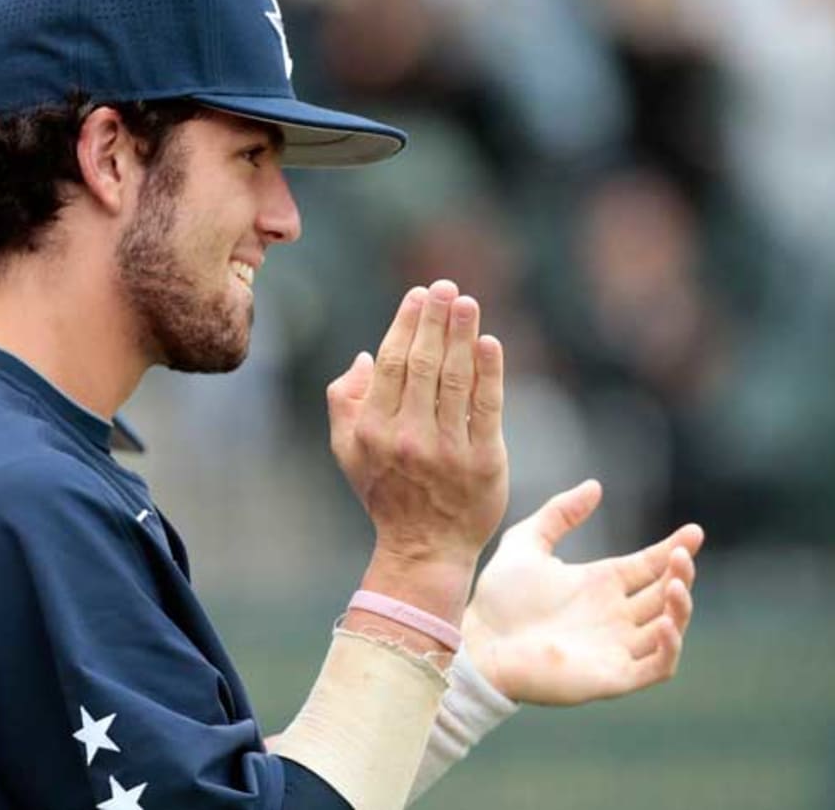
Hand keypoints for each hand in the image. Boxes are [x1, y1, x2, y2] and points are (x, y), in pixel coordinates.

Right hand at [328, 280, 509, 568]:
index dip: (406, 325)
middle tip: (446, 287)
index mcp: (373, 430)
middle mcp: (408, 437)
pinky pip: (487, 407)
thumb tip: (363, 355)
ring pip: (456, 380)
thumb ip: (345, 400)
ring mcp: (448, 450)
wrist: (425, 548)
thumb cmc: (385, 492)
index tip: (419, 295)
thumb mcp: (347, 451)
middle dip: (435, 320)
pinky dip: (489, 373)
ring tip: (467, 302)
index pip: (392, 364)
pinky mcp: (483, 461)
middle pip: (425, 365)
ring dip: (463, 335)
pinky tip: (490, 343)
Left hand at [462, 480, 702, 704]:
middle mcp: (614, 615)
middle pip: (665, 594)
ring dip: (682, 608)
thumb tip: (595, 486)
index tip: (694, 532)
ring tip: (678, 584)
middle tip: (682, 555)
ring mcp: (616, 647)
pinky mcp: (612, 676)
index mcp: (599, 584)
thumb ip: (559, 513)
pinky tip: (666, 623)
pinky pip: (657, 667)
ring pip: (669, 629)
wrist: (478, 642)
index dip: (674, 549)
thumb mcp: (526, 542)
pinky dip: (670, 647)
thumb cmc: (498, 599)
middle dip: (681, 573)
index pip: (649, 566)